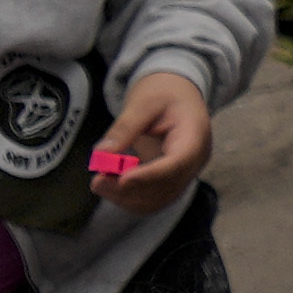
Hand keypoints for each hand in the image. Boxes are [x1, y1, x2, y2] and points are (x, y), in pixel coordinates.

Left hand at [89, 69, 214, 209]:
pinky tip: (110, 185)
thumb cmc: (164, 93)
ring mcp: (184, 174)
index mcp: (195, 137)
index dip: (150, 176)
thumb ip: (125, 127)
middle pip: (166, 187)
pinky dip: (129, 197)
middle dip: (130, 189)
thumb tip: (102, 154)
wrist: (177, 94)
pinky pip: (152, 199)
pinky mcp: (170, 181)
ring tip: (100, 182)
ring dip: (126, 197)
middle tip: (97, 181)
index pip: (176, 164)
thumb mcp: (144, 102)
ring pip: (158, 200)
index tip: (122, 179)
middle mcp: (194, 162)